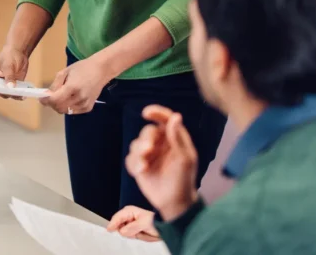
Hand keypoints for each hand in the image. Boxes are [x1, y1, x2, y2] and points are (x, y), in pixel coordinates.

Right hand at [0, 44, 29, 98]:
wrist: (18, 51)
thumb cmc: (9, 56)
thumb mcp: (8, 66)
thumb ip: (9, 76)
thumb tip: (10, 87)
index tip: (5, 93)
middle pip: (3, 92)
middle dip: (9, 94)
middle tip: (15, 94)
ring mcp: (8, 84)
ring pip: (11, 93)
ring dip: (16, 95)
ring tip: (22, 95)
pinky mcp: (16, 84)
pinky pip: (18, 91)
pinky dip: (21, 93)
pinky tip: (25, 94)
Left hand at [41, 55, 107, 114]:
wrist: (101, 70)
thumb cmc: (82, 68)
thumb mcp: (65, 72)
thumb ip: (55, 85)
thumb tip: (46, 96)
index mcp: (72, 87)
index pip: (55, 100)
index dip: (46, 100)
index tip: (41, 98)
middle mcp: (79, 98)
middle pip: (59, 108)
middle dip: (52, 104)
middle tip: (51, 96)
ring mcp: (85, 104)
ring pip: (65, 111)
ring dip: (59, 106)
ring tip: (62, 95)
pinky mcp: (88, 108)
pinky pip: (73, 111)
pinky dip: (68, 107)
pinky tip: (71, 98)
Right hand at [107, 206, 159, 241]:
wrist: (162, 227)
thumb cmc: (155, 221)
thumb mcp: (144, 223)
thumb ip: (132, 227)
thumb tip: (122, 231)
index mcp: (129, 210)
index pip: (117, 217)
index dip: (113, 224)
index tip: (109, 229)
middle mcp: (127, 216)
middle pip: (118, 226)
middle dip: (125, 231)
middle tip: (135, 232)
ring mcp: (129, 223)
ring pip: (122, 232)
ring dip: (130, 234)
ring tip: (139, 232)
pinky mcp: (132, 230)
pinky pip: (127, 235)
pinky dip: (132, 236)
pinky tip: (139, 234)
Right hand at [125, 105, 197, 221]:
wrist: (174, 202)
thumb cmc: (184, 180)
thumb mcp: (185, 158)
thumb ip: (178, 137)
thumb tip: (175, 116)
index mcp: (174, 139)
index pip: (165, 119)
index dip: (156, 113)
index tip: (146, 113)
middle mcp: (160, 144)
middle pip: (147, 132)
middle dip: (146, 139)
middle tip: (148, 149)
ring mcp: (149, 155)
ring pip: (136, 144)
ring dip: (138, 153)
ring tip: (144, 165)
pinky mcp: (139, 165)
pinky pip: (130, 158)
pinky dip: (133, 163)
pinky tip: (140, 171)